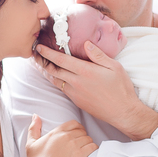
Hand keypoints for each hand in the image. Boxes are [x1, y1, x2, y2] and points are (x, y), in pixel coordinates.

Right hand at [24, 114, 97, 156]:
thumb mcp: (31, 143)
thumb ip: (34, 128)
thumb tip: (35, 115)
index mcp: (57, 132)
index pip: (74, 123)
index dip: (78, 127)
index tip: (78, 133)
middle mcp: (66, 136)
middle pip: (82, 131)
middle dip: (83, 136)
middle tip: (82, 142)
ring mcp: (74, 145)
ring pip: (88, 138)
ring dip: (88, 142)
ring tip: (86, 148)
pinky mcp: (79, 155)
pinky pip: (92, 147)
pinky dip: (93, 148)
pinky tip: (91, 152)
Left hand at [35, 43, 157, 139]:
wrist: (122, 112)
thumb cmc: (121, 89)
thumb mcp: (114, 67)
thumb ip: (98, 55)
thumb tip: (86, 43)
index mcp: (85, 71)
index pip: (60, 59)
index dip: (47, 53)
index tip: (39, 47)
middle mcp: (76, 82)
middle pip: (53, 70)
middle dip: (42, 62)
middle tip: (34, 54)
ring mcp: (75, 93)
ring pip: (55, 81)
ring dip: (47, 72)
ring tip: (41, 65)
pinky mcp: (76, 101)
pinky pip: (62, 89)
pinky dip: (56, 81)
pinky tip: (56, 77)